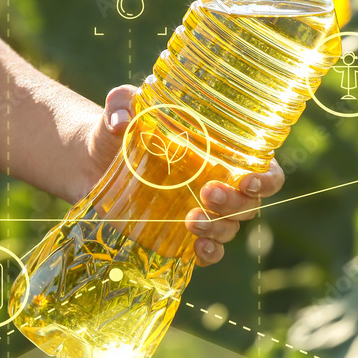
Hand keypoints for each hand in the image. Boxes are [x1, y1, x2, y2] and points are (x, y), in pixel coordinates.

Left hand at [86, 85, 284, 266]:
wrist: (91, 162)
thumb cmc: (120, 129)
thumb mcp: (122, 106)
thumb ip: (121, 103)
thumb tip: (121, 122)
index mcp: (224, 154)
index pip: (266, 170)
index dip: (267, 179)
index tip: (249, 180)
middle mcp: (222, 185)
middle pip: (250, 204)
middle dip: (235, 203)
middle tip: (208, 193)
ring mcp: (203, 214)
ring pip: (231, 228)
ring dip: (218, 228)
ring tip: (190, 222)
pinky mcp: (180, 237)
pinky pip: (209, 252)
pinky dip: (210, 254)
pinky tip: (197, 249)